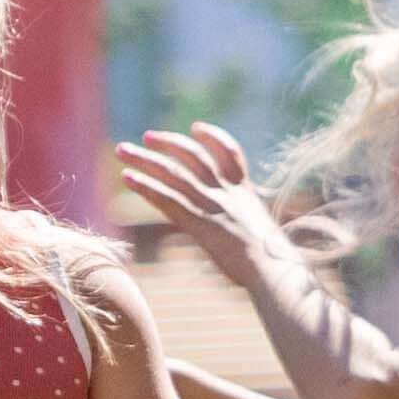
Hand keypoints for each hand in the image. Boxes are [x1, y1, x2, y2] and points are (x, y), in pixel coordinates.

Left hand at [106, 121, 277, 254]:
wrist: (273, 270)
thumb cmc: (275, 263)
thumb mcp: (266, 237)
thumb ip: (252, 229)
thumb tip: (251, 238)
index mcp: (246, 193)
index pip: (231, 153)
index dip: (213, 137)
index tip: (196, 127)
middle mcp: (227, 193)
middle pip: (194, 156)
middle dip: (169, 143)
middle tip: (147, 136)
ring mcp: (211, 205)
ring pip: (173, 173)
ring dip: (145, 159)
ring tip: (122, 149)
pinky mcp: (197, 223)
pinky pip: (166, 199)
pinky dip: (145, 186)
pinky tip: (127, 177)